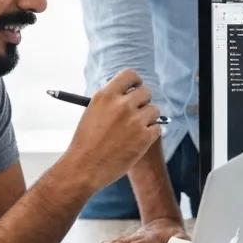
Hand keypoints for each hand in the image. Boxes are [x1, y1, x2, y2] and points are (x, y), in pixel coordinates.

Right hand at [64, 70, 162, 192]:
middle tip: (138, 112)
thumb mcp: (93, 112)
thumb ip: (111, 101)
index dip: (136, 82)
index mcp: (106, 95)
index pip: (130, 75)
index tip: (136, 88)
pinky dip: (150, 134)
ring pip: (154, 110)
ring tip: (135, 130)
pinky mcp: (145, 137)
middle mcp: (122, 105)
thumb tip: (129, 93)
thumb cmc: (86, 142)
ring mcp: (135, 120)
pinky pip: (158, 128)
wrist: (84, 168)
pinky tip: (138, 140)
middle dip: (143, 102)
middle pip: (146, 92)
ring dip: (148, 118)